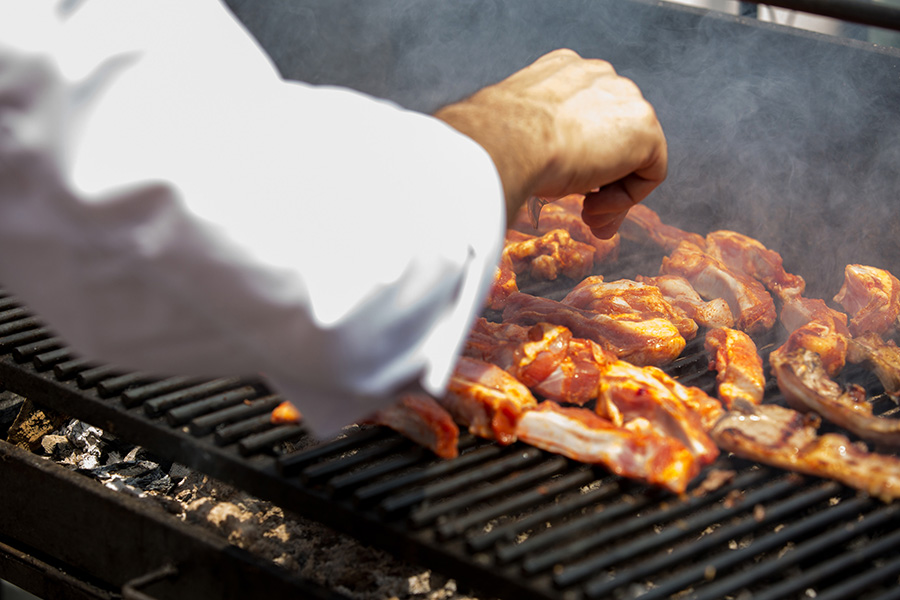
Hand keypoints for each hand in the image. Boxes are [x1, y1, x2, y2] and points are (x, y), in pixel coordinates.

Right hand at [435, 49, 666, 236]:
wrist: (505, 140)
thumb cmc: (498, 143)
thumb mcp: (518, 138)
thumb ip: (540, 142)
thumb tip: (546, 171)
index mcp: (564, 73)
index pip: (589, 116)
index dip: (584, 160)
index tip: (565, 189)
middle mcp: (599, 77)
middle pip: (616, 136)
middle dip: (604, 181)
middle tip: (585, 216)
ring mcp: (625, 98)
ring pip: (634, 157)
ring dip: (612, 194)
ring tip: (587, 218)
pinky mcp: (644, 127)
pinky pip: (651, 172)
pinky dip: (626, 199)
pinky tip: (594, 207)